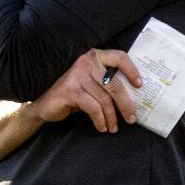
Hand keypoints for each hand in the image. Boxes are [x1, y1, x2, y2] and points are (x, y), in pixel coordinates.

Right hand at [26, 49, 142, 133]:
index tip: (140, 85)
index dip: (132, 70)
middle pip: (114, 84)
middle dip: (126, 104)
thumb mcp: (92, 84)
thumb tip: (133, 97)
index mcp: (95, 57)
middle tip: (132, 119)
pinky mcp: (70, 90)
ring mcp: (77, 75)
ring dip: (112, 117)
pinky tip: (102, 127)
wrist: (44, 103)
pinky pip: (93, 107)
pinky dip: (100, 120)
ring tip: (114, 127)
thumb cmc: (73, 94)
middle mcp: (86, 62)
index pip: (119, 57)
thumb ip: (107, 83)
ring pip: (104, 99)